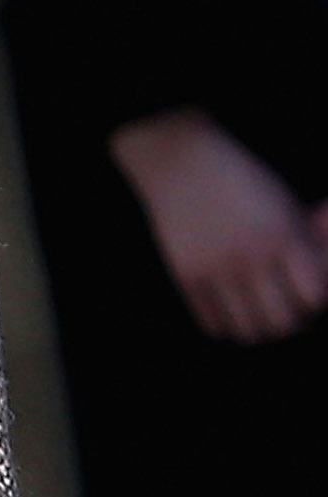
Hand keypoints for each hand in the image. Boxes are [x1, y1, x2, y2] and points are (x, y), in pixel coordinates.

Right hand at [110, 109, 327, 342]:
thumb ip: (309, 242)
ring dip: (260, 329)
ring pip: (248, 332)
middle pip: (282, 323)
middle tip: (290, 309)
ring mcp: (216, 270)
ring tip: (262, 314)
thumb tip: (321, 282)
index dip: (317, 301)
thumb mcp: (286, 205)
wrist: (183, 164)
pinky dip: (229, 326)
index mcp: (281, 234)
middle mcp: (249, 256)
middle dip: (292, 322)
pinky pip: (215, 326)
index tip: (311, 290)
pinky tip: (234, 310)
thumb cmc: (245, 182)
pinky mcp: (188, 277)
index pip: (314, 297)